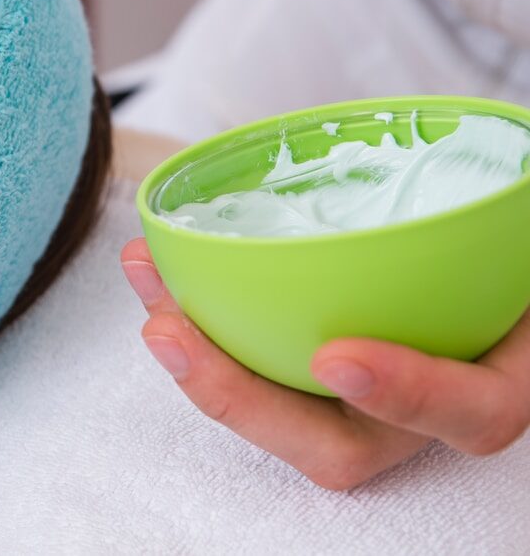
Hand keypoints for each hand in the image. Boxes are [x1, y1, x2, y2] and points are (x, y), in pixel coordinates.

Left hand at [120, 237, 529, 489]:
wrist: (496, 243)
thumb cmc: (508, 248)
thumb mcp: (520, 246)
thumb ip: (503, 239)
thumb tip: (508, 195)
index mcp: (497, 379)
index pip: (472, 413)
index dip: (407, 395)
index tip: (336, 359)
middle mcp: (427, 406)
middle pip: (337, 444)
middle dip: (239, 397)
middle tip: (168, 332)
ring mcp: (369, 394)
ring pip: (280, 406)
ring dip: (198, 354)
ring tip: (146, 286)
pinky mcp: (314, 360)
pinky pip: (252, 360)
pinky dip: (197, 315)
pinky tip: (150, 268)